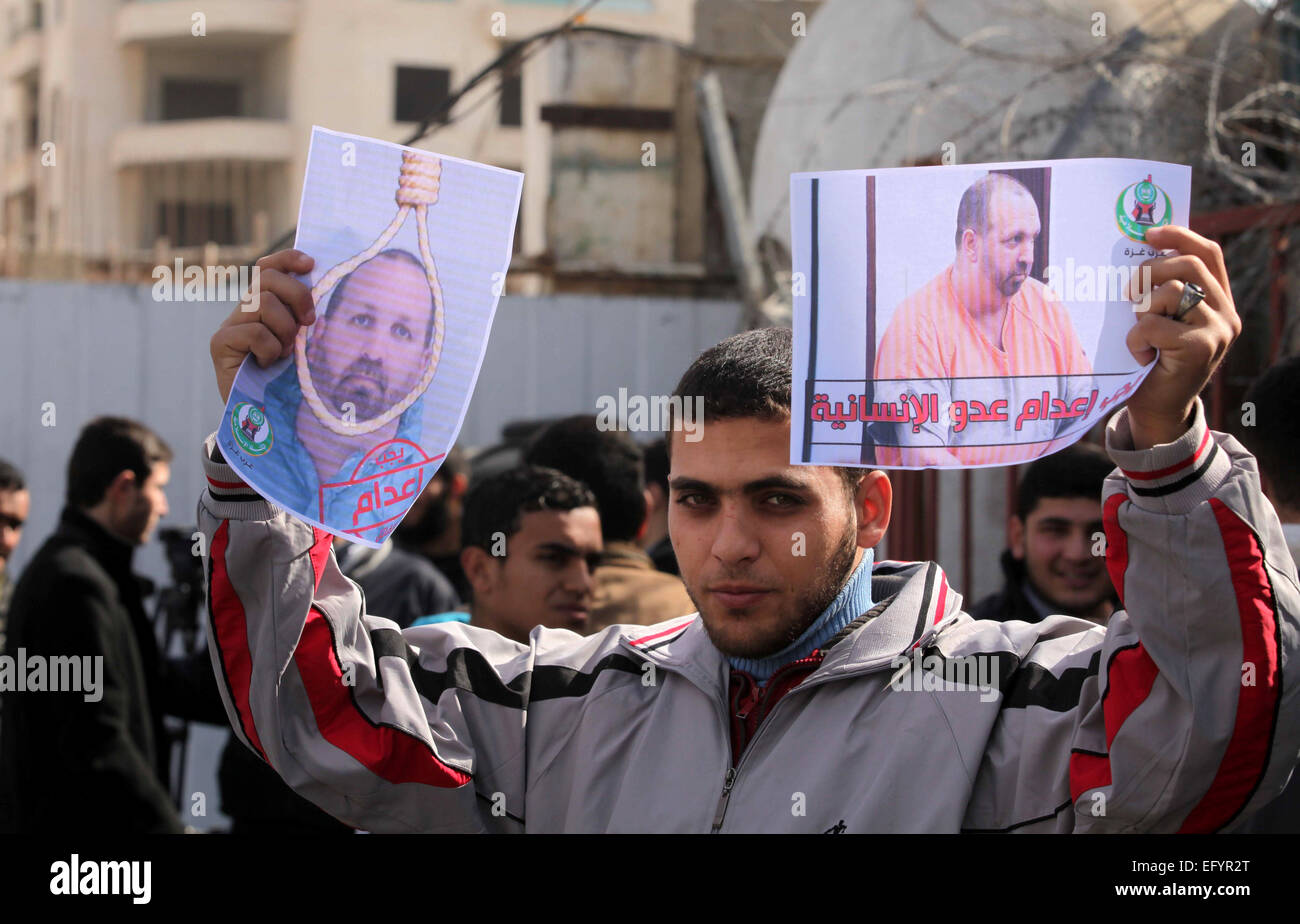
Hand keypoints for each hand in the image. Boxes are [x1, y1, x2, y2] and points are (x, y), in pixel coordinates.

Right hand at [210, 250, 315, 403]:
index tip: (311, 264)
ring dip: (284, 328)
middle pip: (267, 278)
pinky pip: (255, 332)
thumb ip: (304, 323)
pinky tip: (268, 364)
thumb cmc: (284, 379)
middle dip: (296, 295)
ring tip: (285, 352)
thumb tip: (322, 304)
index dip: (288, 259)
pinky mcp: (220, 344)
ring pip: (262, 302)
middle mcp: (243, 310)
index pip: (268, 267)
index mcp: (262, 306)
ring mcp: (229, 325)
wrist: (258, 415)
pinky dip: (270, 349)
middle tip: (309, 322)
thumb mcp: (300, 345)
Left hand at [1125, 226, 1240, 449]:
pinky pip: (1155, 324)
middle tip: (1129, 293)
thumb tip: (1137, 254)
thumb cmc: (1151, 363)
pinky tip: (1141, 355)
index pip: (1207, 253)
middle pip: (1188, 265)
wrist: (1158, 411)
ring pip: (1170, 292)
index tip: (1148, 234)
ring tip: (1140, 332)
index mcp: (1218, 300)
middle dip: (1150, 271)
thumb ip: (1161, 292)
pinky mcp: (1201, 348)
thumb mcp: (1159, 320)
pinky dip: (1136, 338)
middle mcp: (1226, 313)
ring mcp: (1218, 330)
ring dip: (1142, 310)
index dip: (1179, 236)